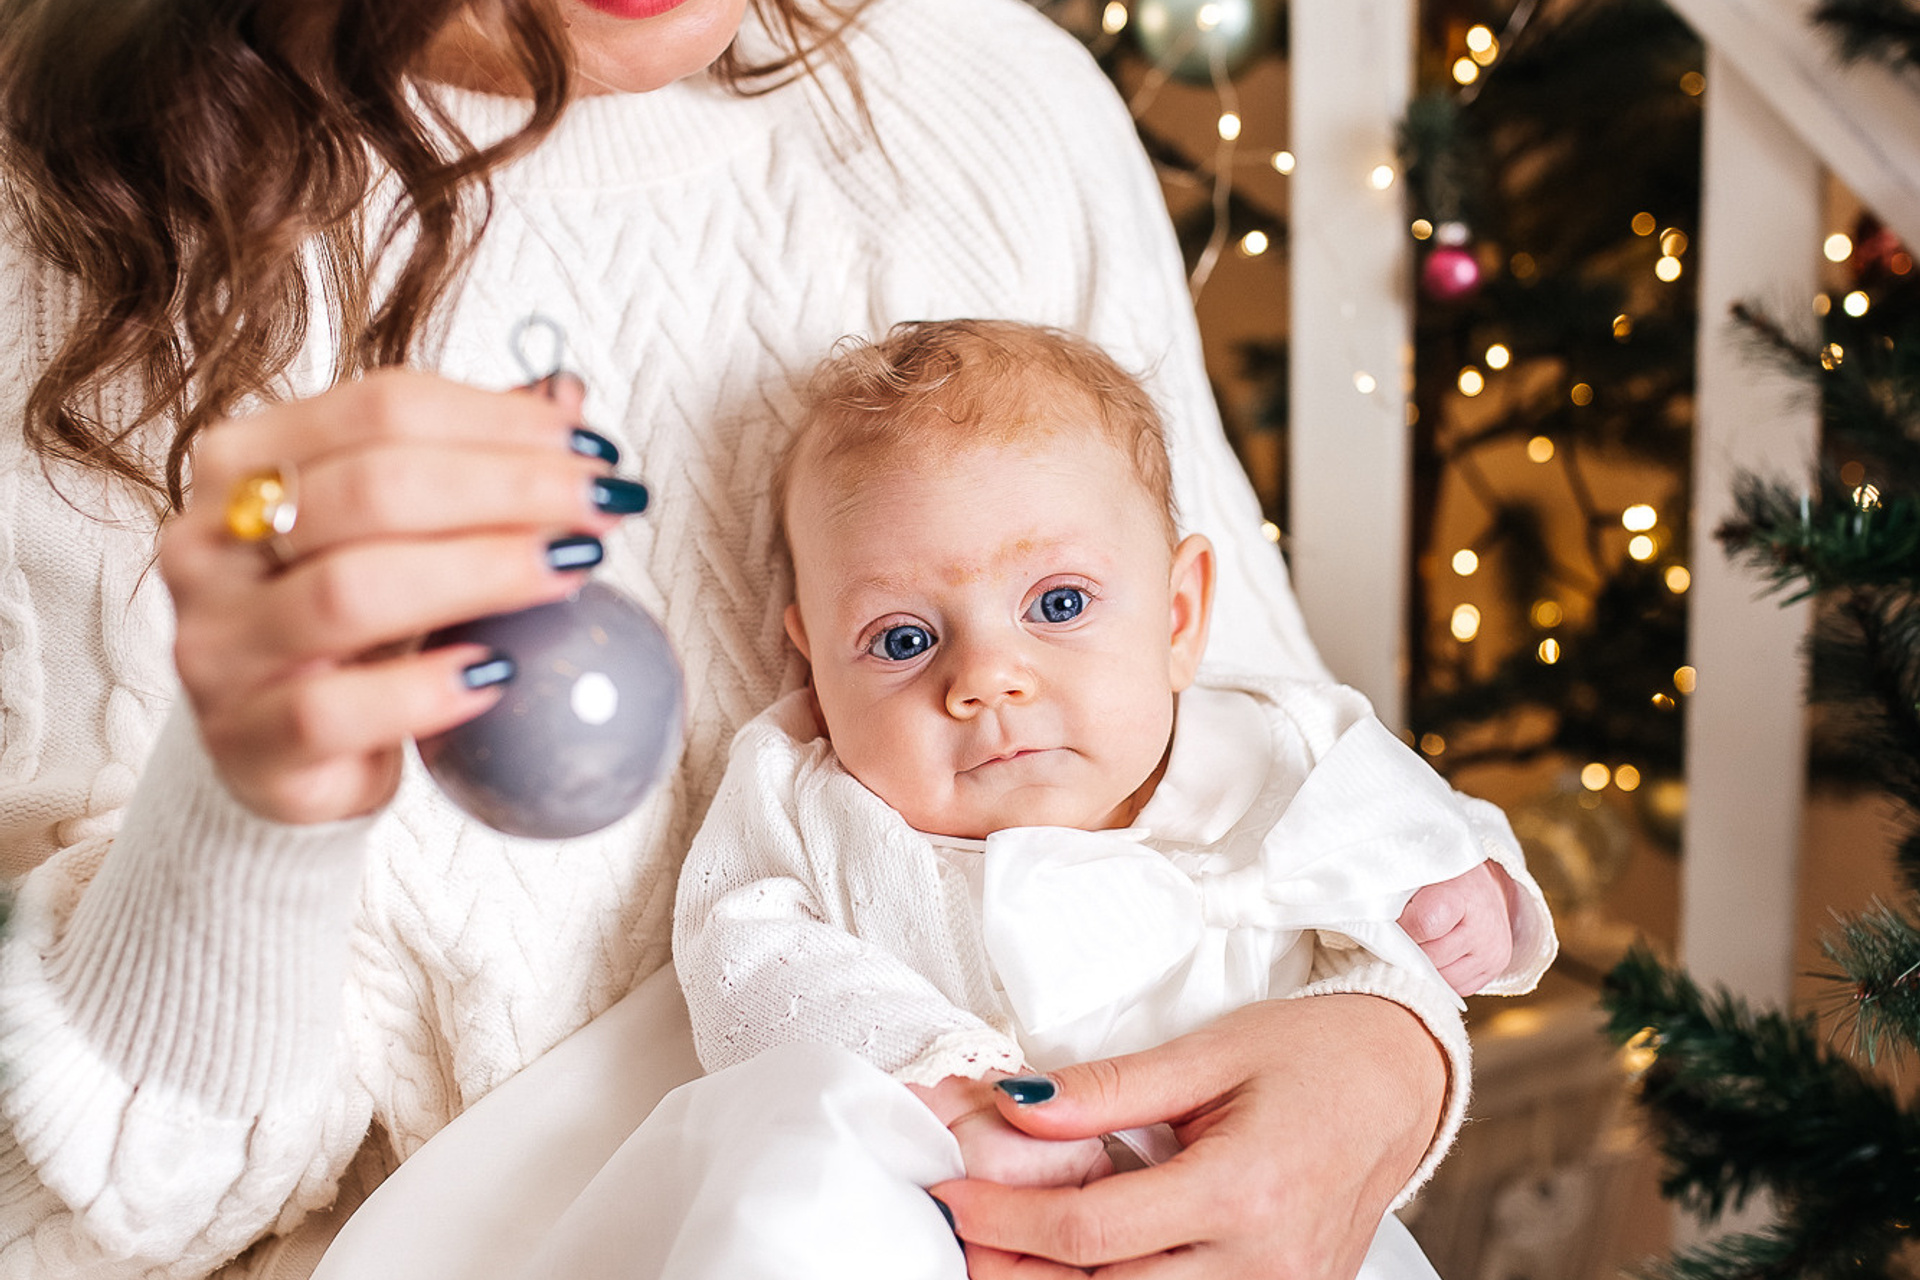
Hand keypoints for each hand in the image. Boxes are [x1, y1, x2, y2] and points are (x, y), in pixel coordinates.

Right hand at [161, 369, 631, 823]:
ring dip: (483, 573)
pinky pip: (333, 709)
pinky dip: (425, 690)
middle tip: (600, 507)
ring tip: (572, 570)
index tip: (592, 451)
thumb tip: (567, 396)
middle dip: (509, 489)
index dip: (500, 422)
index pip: (381, 408)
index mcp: (244, 460)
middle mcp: (209, 544)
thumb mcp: (403, 529)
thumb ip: (470, 460)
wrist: (286, 749)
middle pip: (372, 489)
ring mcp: (216, 646)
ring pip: (352, 591)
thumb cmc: (350, 624)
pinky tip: (499, 674)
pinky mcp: (244, 742)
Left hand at [931, 995, 1445, 1277]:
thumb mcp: (1207, 1054)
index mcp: (1243, 1192)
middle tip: (957, 1231)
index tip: (950, 1193)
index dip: (1006, 1216)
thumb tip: (1015, 1108)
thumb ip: (1109, 1090)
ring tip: (1002, 1251)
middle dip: (1016, 1266)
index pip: (1092, 1231)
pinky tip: (1077, 1264)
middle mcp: (1266, 1263)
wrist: (1404, 1081)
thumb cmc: (1312, 1053)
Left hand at [1398, 859, 1514, 995]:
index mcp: (1462, 896)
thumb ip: (1399, 895)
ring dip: (1424, 967)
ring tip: (1420, 946)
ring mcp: (1492, 952)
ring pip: (1443, 978)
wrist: (1483, 884)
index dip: (1402, 926)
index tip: (1393, 921)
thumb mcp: (1422, 873)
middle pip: (1431, 957)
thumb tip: (1371, 921)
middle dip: (1410, 950)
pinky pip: (1458, 987)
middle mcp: (1484, 928)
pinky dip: (1442, 976)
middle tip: (1402, 937)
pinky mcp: (1495, 968)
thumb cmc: (1444, 878)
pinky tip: (1437, 957)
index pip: (1423, 925)